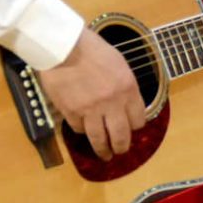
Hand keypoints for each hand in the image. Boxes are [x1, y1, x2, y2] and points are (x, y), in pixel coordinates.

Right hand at [36, 29, 147, 160]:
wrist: (63, 47)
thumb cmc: (93, 49)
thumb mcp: (119, 64)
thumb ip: (125, 85)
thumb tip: (127, 103)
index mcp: (128, 89)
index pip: (138, 119)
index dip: (136, 126)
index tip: (132, 128)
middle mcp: (111, 103)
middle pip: (120, 135)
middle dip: (121, 147)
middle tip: (120, 151)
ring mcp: (90, 110)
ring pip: (99, 139)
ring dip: (102, 150)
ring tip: (104, 155)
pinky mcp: (70, 112)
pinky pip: (79, 129)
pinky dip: (82, 131)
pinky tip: (84, 130)